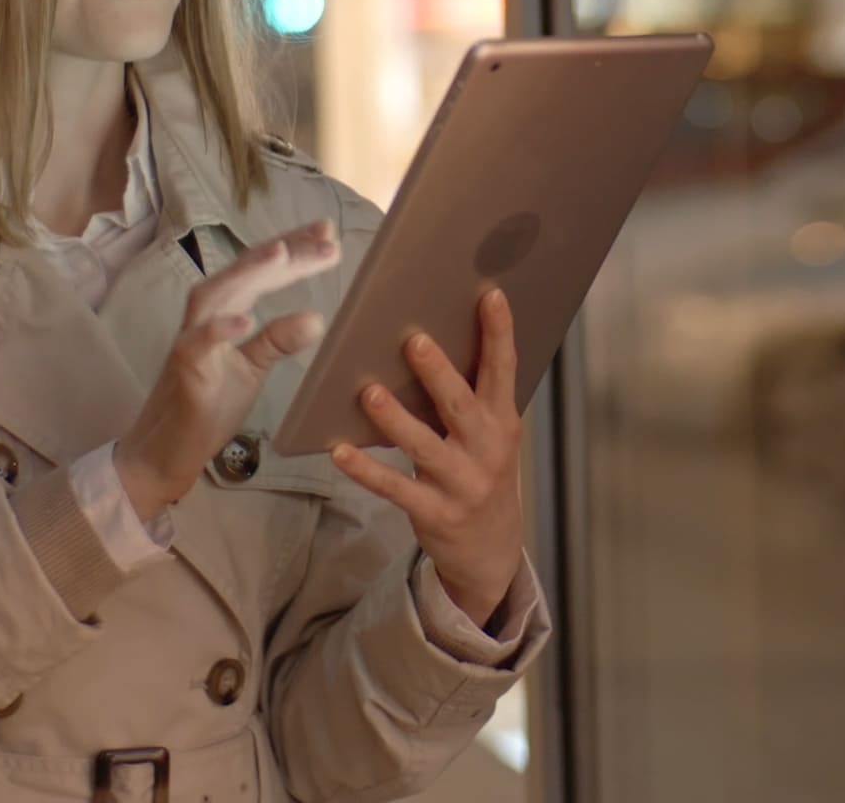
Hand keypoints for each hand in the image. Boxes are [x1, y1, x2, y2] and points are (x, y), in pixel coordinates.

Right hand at [114, 220, 341, 521]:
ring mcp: (191, 340)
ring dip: (249, 272)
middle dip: (283, 252)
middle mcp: (206, 316)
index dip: (293, 248)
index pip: (261, 271)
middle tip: (326, 237)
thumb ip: (278, 339)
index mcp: (226, 312)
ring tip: (282, 254)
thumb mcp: (253, 368)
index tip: (328, 231)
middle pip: (243, 272)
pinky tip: (247, 320)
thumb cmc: (208, 404)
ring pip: (216, 295)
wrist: (166, 450)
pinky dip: (219, 329)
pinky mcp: (183, 370)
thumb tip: (317, 317)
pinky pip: (197, 344)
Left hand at [331, 287, 525, 628]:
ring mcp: (462, 483)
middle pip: (460, 405)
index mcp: (503, 421)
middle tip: (414, 340)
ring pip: (424, 447)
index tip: (490, 295)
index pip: (504, 371)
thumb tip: (428, 340)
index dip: (499, 333)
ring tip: (369, 392)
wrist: (491, 549)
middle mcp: (486, 449)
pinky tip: (340, 451)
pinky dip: (366, 470)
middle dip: (437, 373)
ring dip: (395, 419)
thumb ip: (469, 397)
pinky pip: (395, 488)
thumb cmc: (482, 472)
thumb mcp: (490, 435)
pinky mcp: (434, 512)